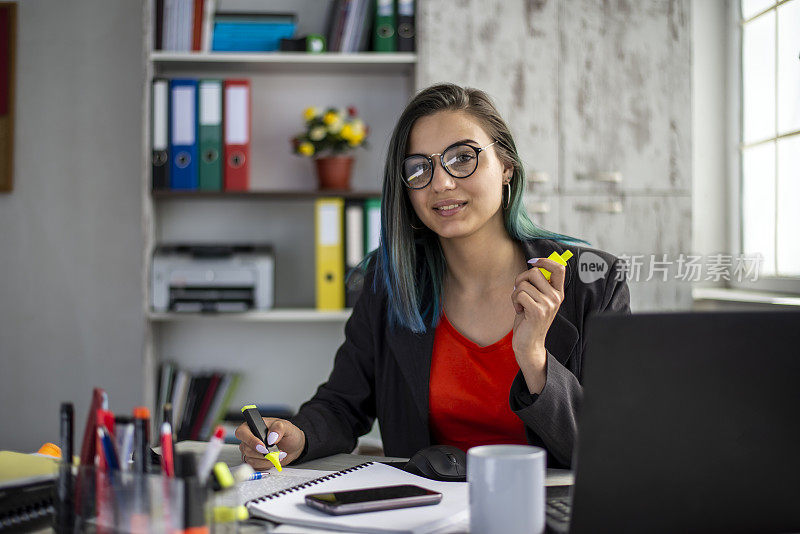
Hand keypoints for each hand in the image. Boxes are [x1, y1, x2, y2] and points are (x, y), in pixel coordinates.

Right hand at [235, 417, 305, 470]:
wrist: (293, 446)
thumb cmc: (287, 434)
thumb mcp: (286, 426)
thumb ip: (279, 428)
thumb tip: (271, 437)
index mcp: (253, 426)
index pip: (242, 432)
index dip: (250, 440)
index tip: (263, 447)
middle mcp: (249, 438)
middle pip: (247, 449)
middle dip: (264, 453)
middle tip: (277, 451)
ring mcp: (250, 450)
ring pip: (251, 460)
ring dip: (267, 459)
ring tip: (278, 454)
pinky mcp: (254, 461)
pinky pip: (256, 466)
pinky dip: (267, 464)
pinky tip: (274, 459)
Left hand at [510, 258, 565, 392]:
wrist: (529, 344)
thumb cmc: (529, 319)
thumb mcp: (537, 299)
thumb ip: (537, 284)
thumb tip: (534, 264)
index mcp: (558, 292)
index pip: (559, 268)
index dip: (545, 260)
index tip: (533, 262)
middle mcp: (556, 297)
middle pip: (534, 272)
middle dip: (520, 279)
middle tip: (519, 291)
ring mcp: (548, 304)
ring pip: (523, 284)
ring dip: (515, 294)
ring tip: (520, 305)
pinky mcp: (538, 311)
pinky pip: (520, 294)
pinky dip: (514, 301)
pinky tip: (519, 311)